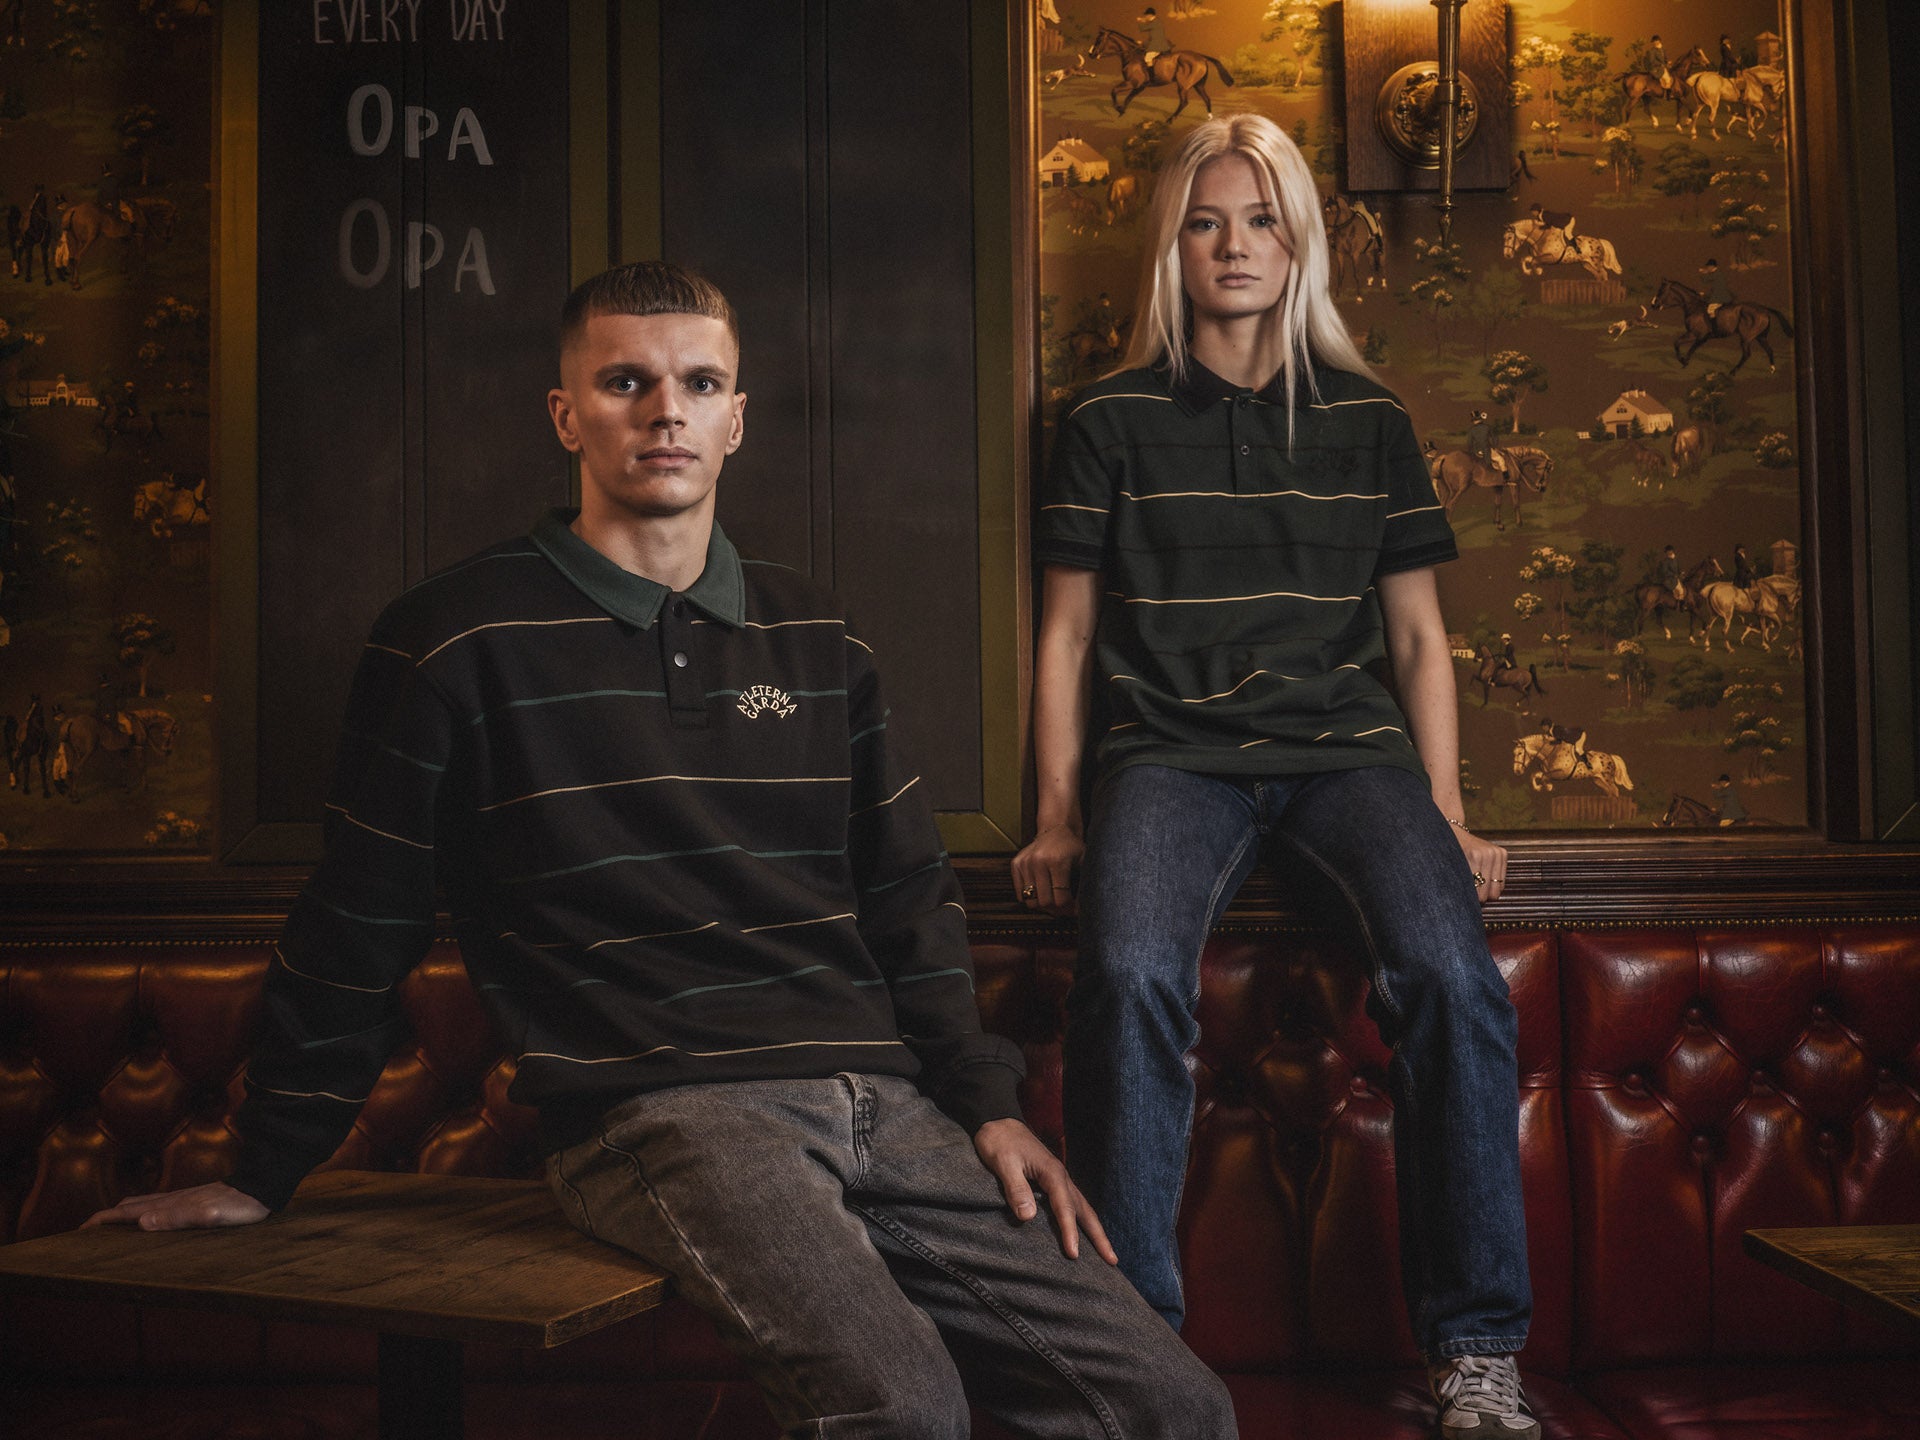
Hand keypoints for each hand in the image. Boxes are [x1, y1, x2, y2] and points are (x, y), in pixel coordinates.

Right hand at [83, 1181, 269, 1230]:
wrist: (262, 1186)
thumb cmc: (239, 1205)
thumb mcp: (209, 1215)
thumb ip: (177, 1218)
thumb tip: (141, 1222)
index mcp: (170, 1205)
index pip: (127, 1213)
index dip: (102, 1222)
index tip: (79, 1232)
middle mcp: (172, 1199)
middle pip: (129, 1206)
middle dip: (105, 1218)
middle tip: (86, 1234)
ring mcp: (182, 1198)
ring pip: (143, 1205)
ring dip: (122, 1216)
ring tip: (109, 1229)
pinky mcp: (194, 1200)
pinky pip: (158, 1207)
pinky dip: (141, 1214)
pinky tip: (147, 1222)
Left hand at [972, 1117, 1116, 1263]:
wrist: (997, 1121)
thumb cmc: (998, 1141)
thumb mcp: (1003, 1163)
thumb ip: (1016, 1189)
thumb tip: (1028, 1217)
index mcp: (1052, 1173)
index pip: (1065, 1208)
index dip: (1069, 1232)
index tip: (1074, 1254)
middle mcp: (1061, 1176)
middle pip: (1085, 1210)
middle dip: (1099, 1236)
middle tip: (1113, 1261)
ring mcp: (1059, 1178)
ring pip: (1082, 1207)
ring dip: (1095, 1230)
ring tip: (1107, 1252)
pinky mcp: (1052, 1180)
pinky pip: (1073, 1204)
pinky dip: (1083, 1220)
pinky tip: (1084, 1231)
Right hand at [1010, 823, 1083, 915]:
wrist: (1056, 829)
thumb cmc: (1072, 847)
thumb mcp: (1085, 862)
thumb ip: (1085, 884)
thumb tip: (1084, 909)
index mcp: (1057, 862)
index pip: (1061, 899)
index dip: (1070, 909)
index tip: (1075, 910)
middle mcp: (1038, 862)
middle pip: (1044, 902)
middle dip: (1057, 910)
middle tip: (1065, 908)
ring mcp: (1025, 863)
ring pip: (1030, 901)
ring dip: (1043, 905)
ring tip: (1053, 901)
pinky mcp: (1016, 864)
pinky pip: (1020, 893)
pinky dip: (1030, 897)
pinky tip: (1042, 892)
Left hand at [1449, 821, 1507, 903]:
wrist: (1453, 831)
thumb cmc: (1446, 853)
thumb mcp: (1447, 868)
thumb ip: (1456, 884)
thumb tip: (1464, 905)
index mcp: (1474, 857)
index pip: (1478, 892)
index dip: (1470, 901)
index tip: (1464, 902)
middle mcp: (1488, 854)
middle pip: (1489, 893)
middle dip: (1479, 898)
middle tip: (1470, 897)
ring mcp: (1496, 852)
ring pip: (1498, 889)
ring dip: (1487, 892)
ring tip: (1476, 888)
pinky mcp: (1502, 852)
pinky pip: (1502, 880)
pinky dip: (1493, 884)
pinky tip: (1483, 880)